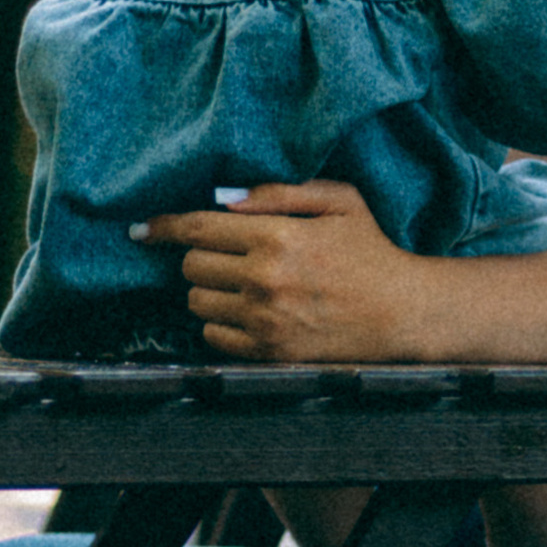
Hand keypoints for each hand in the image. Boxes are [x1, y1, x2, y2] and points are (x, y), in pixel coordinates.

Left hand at [137, 180, 416, 361]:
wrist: (405, 315)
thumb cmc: (373, 253)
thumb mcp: (340, 202)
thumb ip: (279, 193)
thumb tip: (223, 198)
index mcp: (278, 238)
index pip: (197, 229)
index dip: (163, 227)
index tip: (142, 230)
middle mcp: (264, 281)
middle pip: (192, 267)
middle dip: (201, 258)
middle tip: (228, 257)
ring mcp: (264, 321)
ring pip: (197, 303)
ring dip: (210, 292)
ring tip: (243, 286)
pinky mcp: (269, 353)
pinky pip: (213, 338)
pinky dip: (221, 325)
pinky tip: (250, 314)